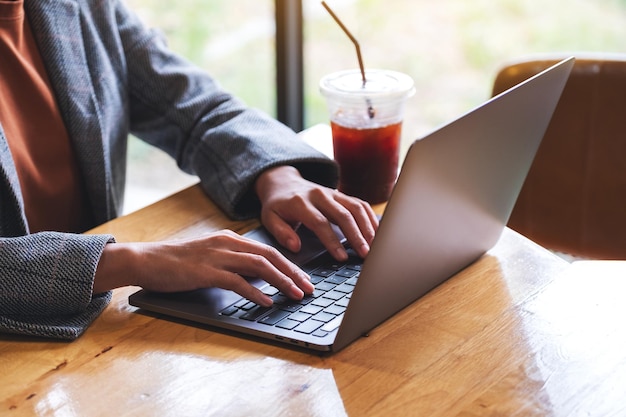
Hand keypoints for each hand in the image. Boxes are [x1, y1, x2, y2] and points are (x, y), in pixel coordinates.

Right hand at [93, 230, 313, 306]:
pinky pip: (237, 281)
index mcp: (230, 239)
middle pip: (270, 255)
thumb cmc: (177, 262)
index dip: (290, 264)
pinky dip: (255, 291)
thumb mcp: (211, 258)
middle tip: (309, 288)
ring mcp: (217, 256)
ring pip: (259, 266)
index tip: (304, 278)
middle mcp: (227, 243)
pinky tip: (267, 301)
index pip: (268, 250)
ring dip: (281, 281)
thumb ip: (234, 264)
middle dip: (293, 272)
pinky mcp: (206, 271)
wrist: (146, 260)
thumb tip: (259, 278)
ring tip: (296, 295)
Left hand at [254, 165, 378, 260]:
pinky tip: (377, 232)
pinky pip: (360, 204)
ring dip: (368, 227)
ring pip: (356, 207)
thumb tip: (296, 247)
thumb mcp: (269, 218)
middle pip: (343, 214)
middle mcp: (320, 195)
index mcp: (301, 203)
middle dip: (357, 235)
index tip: (342, 257)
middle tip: (365, 254)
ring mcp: (333, 193)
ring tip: (375, 246)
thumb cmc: (277, 205)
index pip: (320, 222)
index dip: (332, 241)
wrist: (283, 181)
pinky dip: (370, 217)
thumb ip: (281, 233)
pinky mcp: (341, 194)